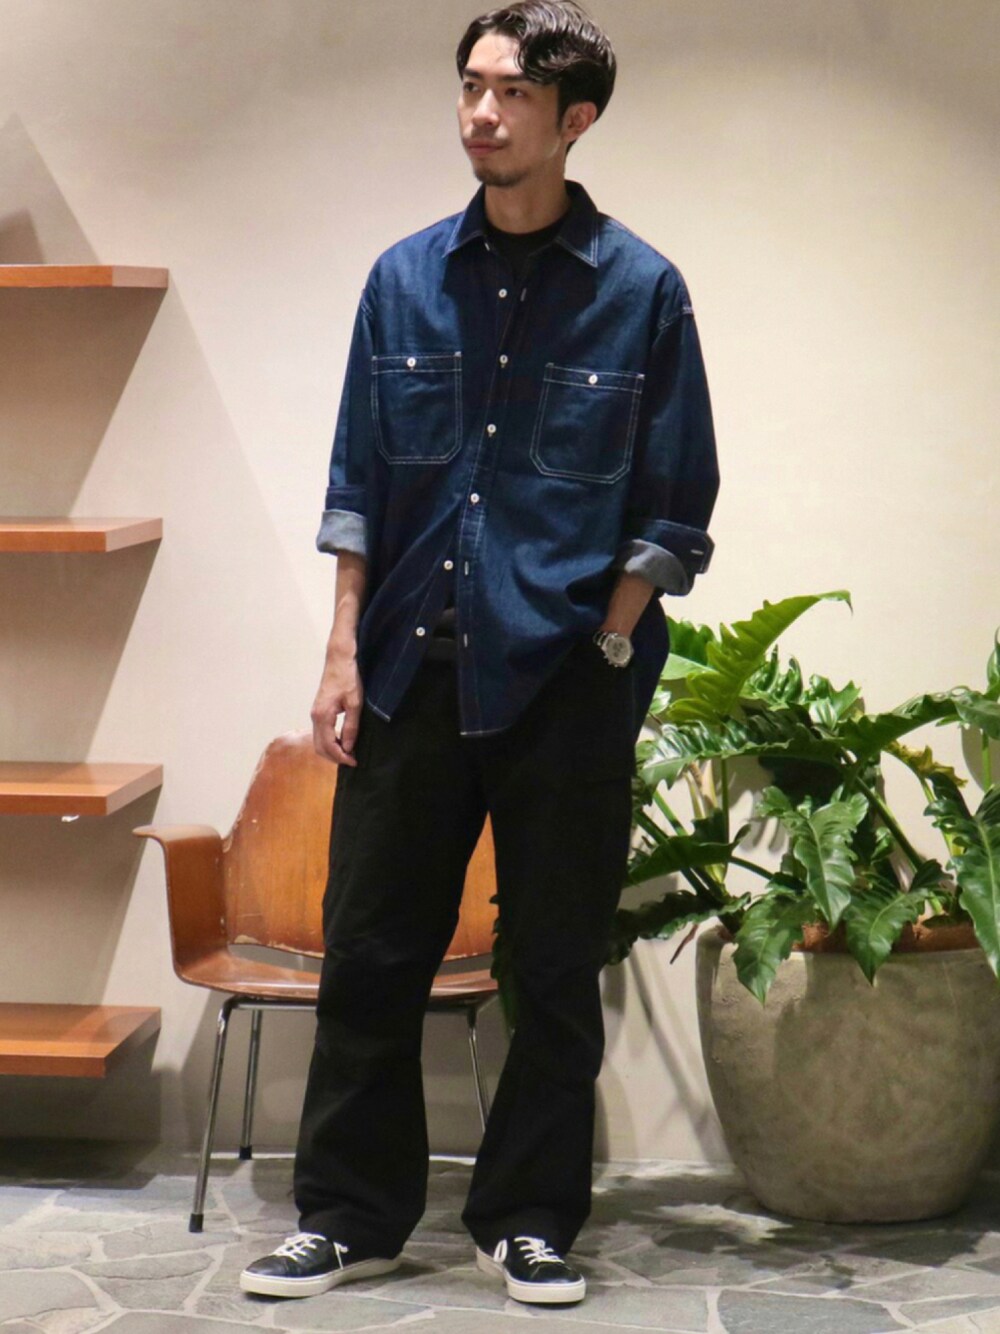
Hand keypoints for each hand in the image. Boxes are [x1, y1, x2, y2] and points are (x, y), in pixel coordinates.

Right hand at [311, 646, 363, 765]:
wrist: (339, 659)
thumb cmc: (348, 678)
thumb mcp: (354, 704)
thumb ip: (351, 727)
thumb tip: (349, 748)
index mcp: (322, 716)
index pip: (328, 746)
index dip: (341, 757)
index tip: (355, 762)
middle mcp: (314, 717)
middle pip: (319, 747)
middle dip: (334, 757)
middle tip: (352, 760)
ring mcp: (315, 714)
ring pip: (318, 741)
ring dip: (331, 750)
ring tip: (349, 753)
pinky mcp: (318, 711)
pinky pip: (321, 733)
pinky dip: (329, 742)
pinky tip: (343, 741)